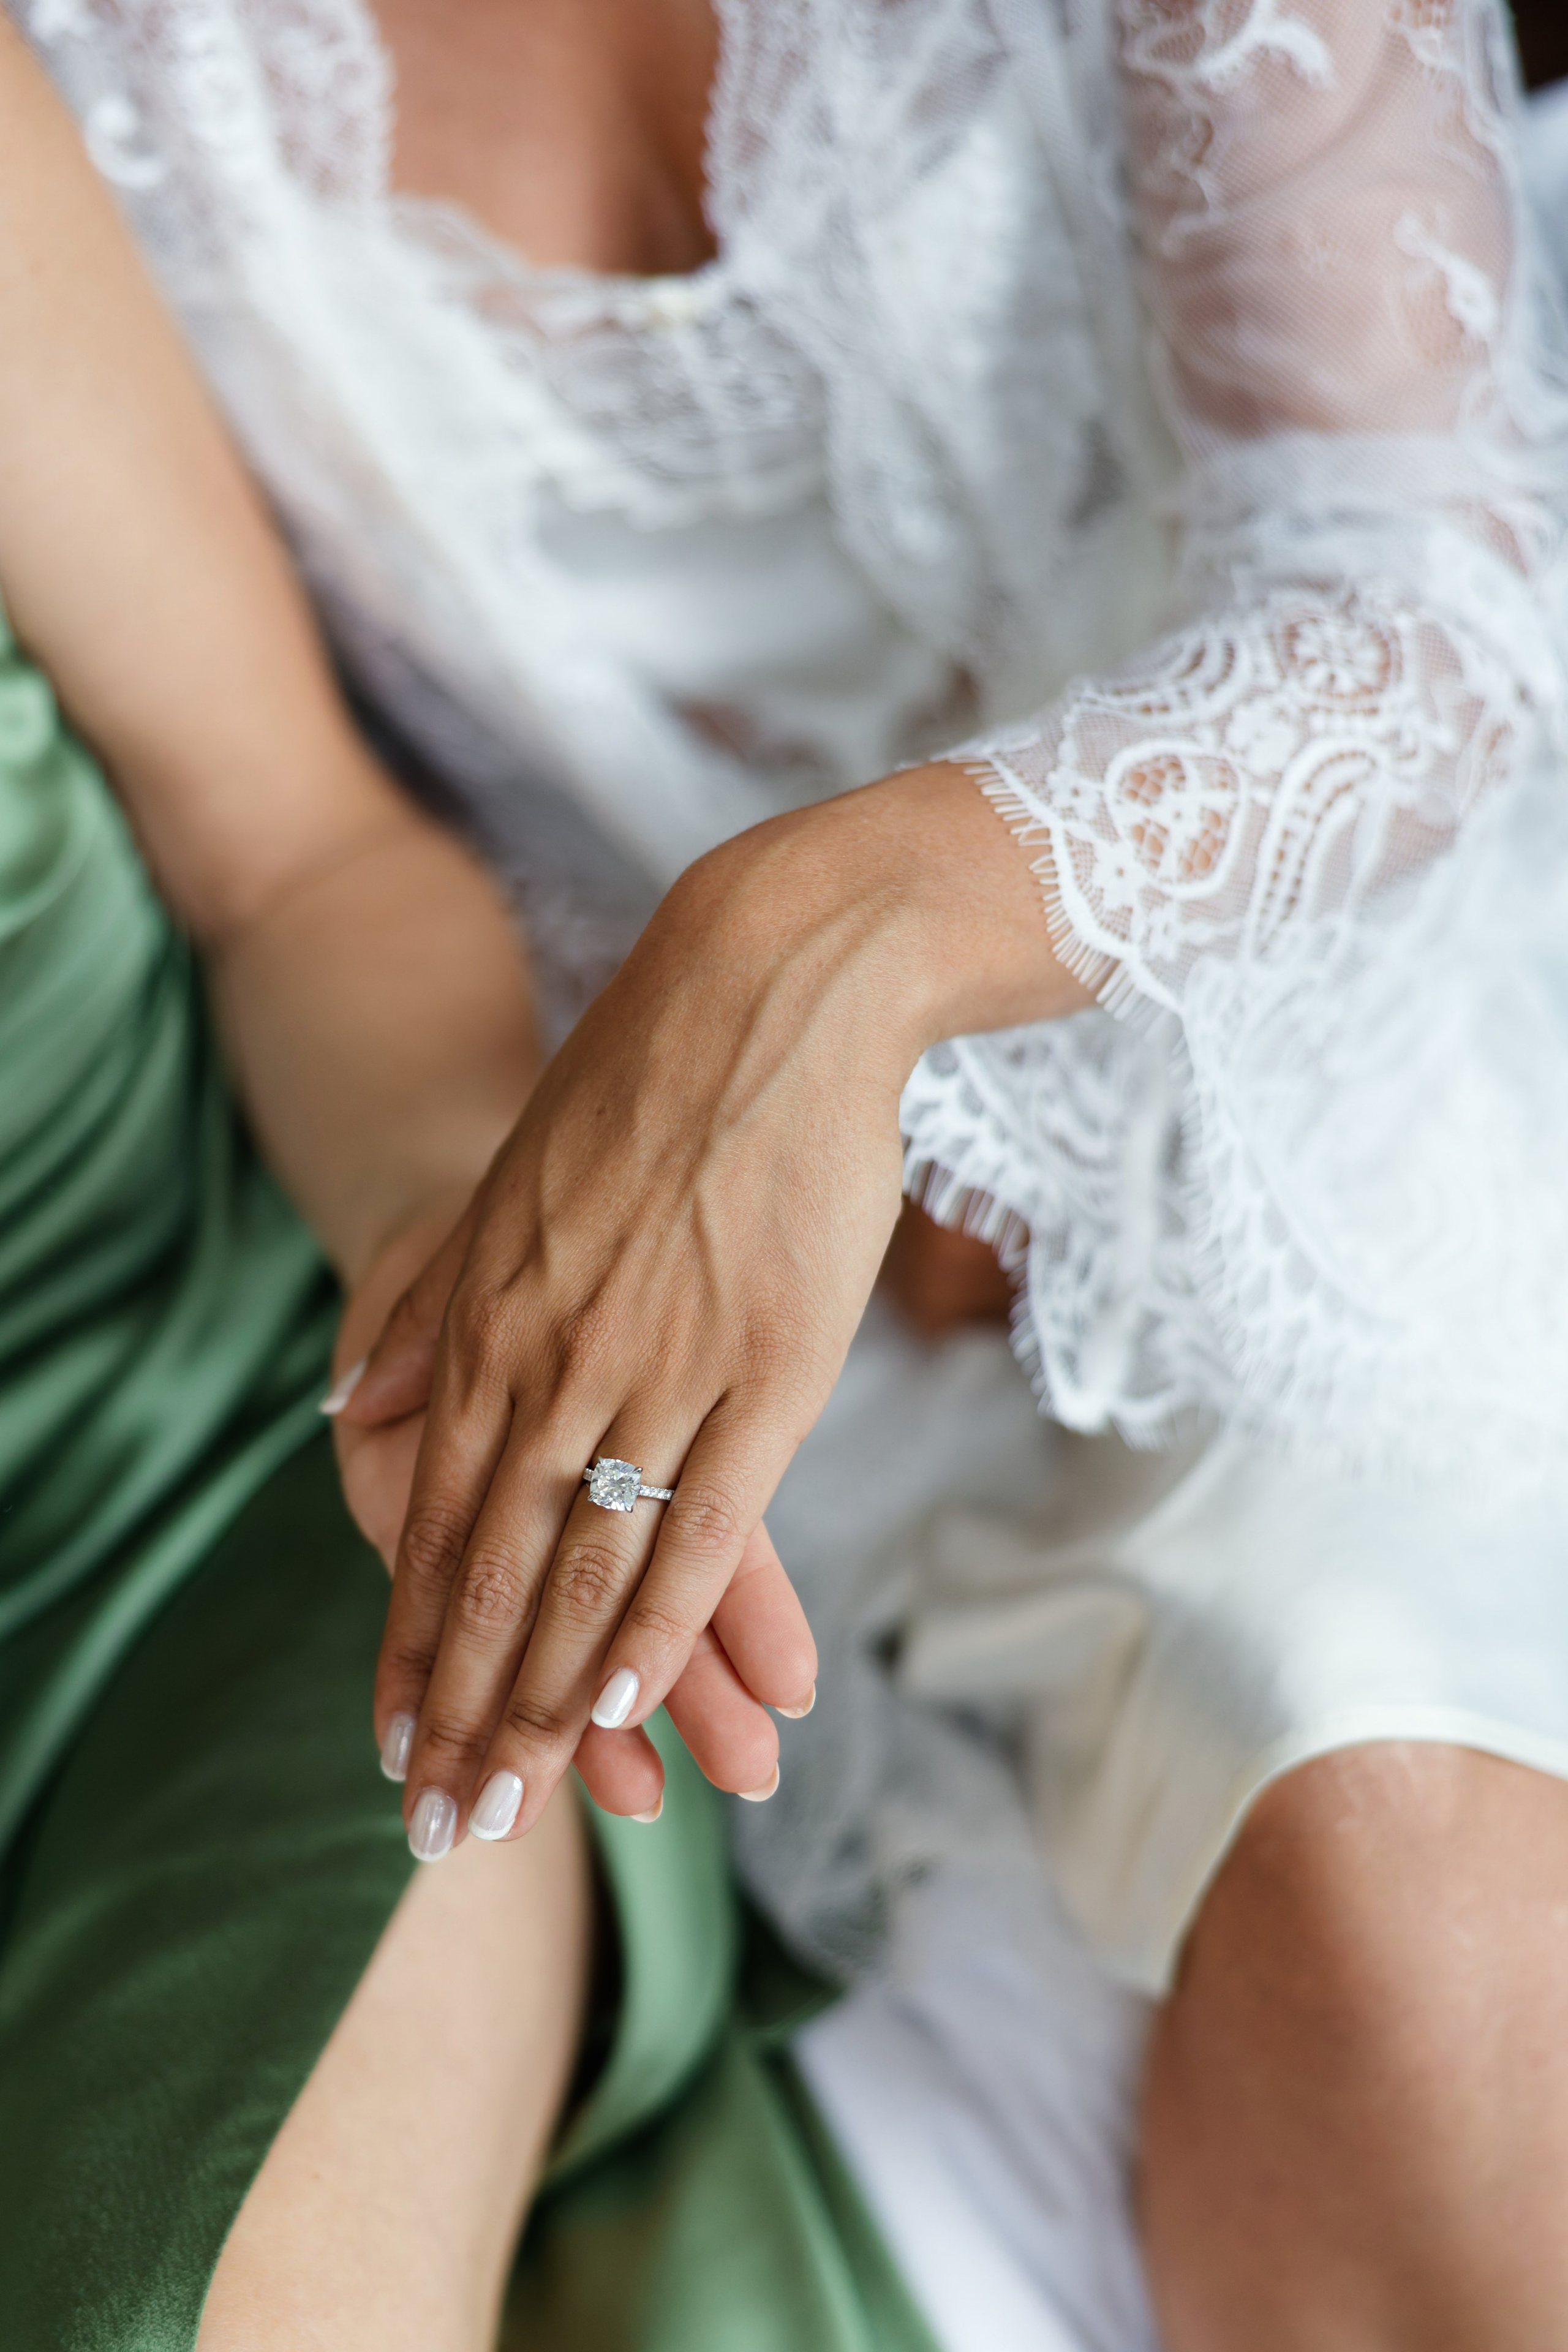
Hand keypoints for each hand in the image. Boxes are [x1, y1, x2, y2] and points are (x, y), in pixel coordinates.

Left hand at [343, 762, 1077, 1855]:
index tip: (395, 1741)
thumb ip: (436, 1302)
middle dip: (466, 1706)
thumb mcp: (514, 1186)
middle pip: (497, 1568)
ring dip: (547, 1696)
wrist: (768, 985)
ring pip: (589, 1565)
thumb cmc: (648, 1084)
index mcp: (490, 1316)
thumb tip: (353, 1393)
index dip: (414, 1641)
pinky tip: (630, 1700)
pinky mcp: (768, 1367)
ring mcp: (660, 1365)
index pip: (433, 1518)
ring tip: (522, 1802)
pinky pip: (702, 1520)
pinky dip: (660, 1620)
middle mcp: (554, 1356)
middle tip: (444, 1825)